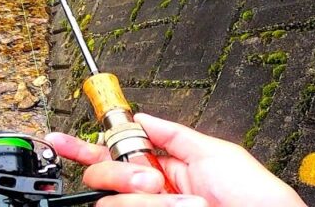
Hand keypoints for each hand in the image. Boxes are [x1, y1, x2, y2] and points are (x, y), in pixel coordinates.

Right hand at [45, 113, 306, 206]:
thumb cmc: (257, 199)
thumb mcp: (218, 153)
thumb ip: (174, 134)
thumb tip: (141, 116)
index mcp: (165, 169)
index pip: (113, 154)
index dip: (82, 146)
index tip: (57, 141)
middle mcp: (151, 194)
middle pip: (102, 176)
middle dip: (120, 173)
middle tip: (153, 181)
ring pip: (113, 201)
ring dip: (144, 197)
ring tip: (179, 203)